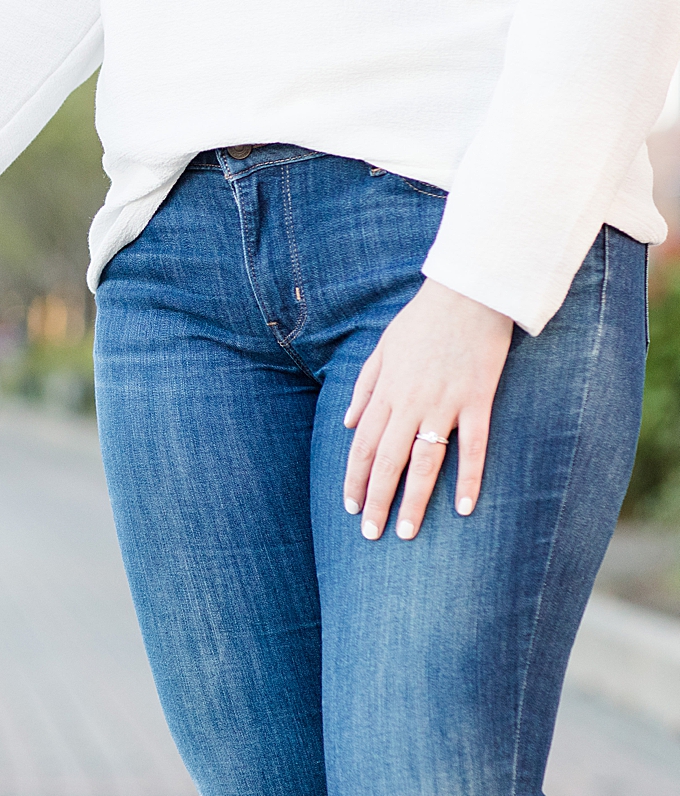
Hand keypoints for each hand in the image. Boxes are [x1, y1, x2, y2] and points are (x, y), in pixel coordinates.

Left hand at [342, 279, 513, 540]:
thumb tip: (349, 422)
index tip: (349, 507)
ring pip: (424, 461)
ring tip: (407, 532)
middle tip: (370, 534)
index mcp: (385, 391)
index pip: (363, 445)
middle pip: (387, 460)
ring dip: (414, 500)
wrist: (467, 293)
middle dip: (376, 499)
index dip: (355, 478)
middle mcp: (409, 402)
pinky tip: (465, 508)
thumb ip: (364, 387)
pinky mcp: (478, 401)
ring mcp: (444, 404)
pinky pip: (474, 447)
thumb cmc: (423, 320)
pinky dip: (470, 478)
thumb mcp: (382, 349)